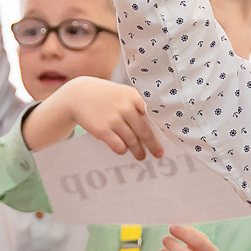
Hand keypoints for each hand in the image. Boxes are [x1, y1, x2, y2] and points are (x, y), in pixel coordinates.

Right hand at [43, 77, 164, 157]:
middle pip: (144, 131)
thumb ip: (137, 107)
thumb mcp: (123, 94)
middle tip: (158, 154)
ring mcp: (113, 118)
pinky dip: (122, 150)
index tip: (171, 137)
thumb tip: (155, 130)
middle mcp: (125, 107)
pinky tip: (123, 150)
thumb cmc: (107, 96)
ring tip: (141, 156)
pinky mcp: (102, 129)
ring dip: (138, 151)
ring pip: (132, 140)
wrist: (79, 95)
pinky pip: (118, 145)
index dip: (163, 127)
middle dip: (153, 145)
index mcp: (133, 96)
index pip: (153, 114)